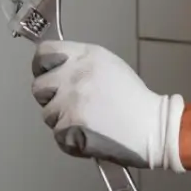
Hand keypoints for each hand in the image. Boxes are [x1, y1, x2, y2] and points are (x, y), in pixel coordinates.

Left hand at [31, 40, 185, 170]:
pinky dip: (70, 139)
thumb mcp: (107, 65)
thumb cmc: (133, 98)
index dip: (41, 65)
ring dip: (62, 121)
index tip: (46, 75)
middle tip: (69, 105)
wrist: (152, 127)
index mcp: (84, 56)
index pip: (44, 52)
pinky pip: (57, 135)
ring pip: (47, 114)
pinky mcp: (69, 126)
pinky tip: (89, 136)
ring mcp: (69, 101)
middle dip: (50, 98)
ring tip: (87, 122)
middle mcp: (73, 75)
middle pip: (38, 86)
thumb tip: (54, 70)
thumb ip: (79, 64)